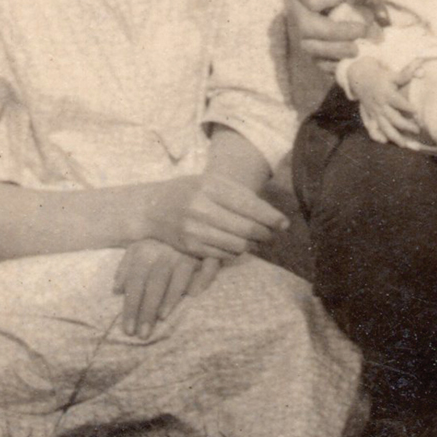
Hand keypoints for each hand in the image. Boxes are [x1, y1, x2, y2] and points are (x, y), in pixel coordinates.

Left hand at [114, 239, 218, 338]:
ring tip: (163, 317)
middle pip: (155, 283)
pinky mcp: (209, 250)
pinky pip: (209, 264)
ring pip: (179, 275)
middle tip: (143, 334)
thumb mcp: (138, 246)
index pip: (136, 282)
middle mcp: (166, 251)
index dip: (131, 306)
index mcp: (147, 250)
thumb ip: (126, 266)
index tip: (127, 330)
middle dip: (147, 309)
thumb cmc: (158, 238)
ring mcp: (188, 250)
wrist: (186, 214)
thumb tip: (116, 290)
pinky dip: (203, 277)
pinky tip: (195, 293)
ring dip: (171, 296)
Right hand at [148, 174, 288, 259]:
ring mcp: (193, 230)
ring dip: (252, 244)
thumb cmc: (190, 190)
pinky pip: (223, 255)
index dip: (271, 216)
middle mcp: (201, 208)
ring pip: (237, 244)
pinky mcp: (190, 247)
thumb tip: (272, 214)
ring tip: (256, 239)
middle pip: (246, 228)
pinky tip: (237, 244)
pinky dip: (235, 251)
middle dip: (265, 233)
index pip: (249, 205)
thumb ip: (240, 194)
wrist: (152, 208)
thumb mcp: (212, 182)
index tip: (284, 223)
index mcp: (210, 187)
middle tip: (273, 234)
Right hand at [285, 0, 370, 72]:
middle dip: (338, 33)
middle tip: (363, 30)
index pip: (313, 0)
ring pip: (310, 47)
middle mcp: (292, 6)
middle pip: (309, 29)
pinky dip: (331, 65)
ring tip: (357, 49)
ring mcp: (298, 24)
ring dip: (335, 52)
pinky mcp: (308, 38)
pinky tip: (348, 61)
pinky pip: (315, 59)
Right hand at [348, 58, 422, 147]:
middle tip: (418, 130)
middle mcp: (380, 105)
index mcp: (387, 93)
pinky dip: (377, 136)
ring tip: (404, 144)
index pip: (397, 101)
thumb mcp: (394, 74)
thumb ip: (408, 72)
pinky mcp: (370, 117)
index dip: (407, 107)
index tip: (417, 112)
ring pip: (384, 127)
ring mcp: (375, 113)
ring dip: (394, 136)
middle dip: (405, 125)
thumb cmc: (382, 77)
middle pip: (393, 118)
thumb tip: (421, 63)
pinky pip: (372, 129)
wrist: (360, 79)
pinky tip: (384, 142)